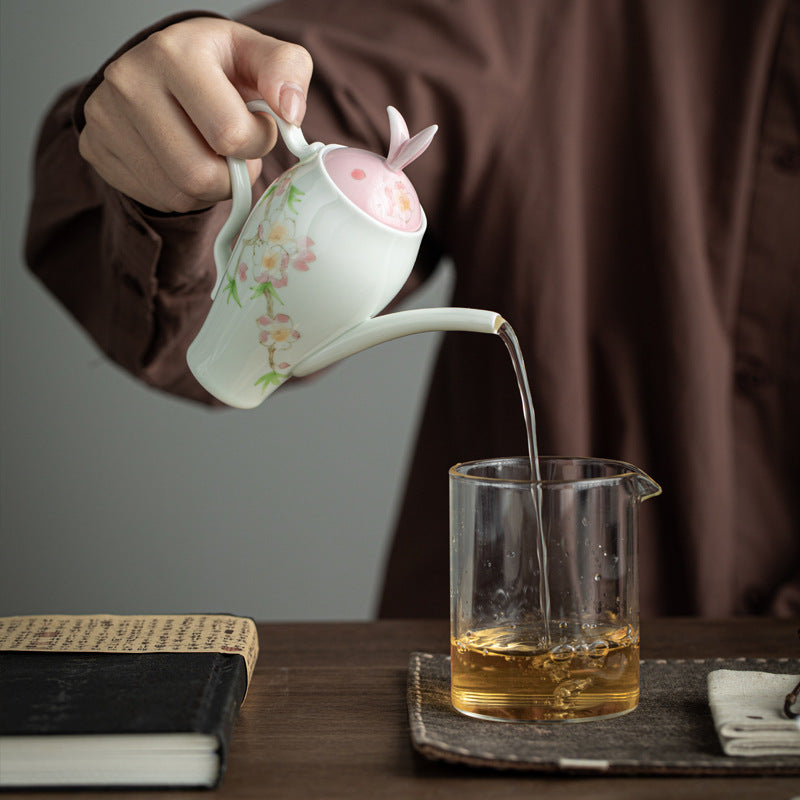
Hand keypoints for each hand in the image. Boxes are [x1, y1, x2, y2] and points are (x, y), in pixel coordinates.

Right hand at [78, 17, 312, 212]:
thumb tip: (290, 110)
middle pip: (201, 175)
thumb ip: (287, 70)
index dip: (258, 142)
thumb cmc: (218, 66)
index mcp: (174, 53)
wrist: (162, 70)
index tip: (258, 125)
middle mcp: (129, 81)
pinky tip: (183, 160)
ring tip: (211, 154)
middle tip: (235, 152)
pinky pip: (157, 199)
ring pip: (180, 194)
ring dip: (211, 187)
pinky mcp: (95, 148)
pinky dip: (183, 192)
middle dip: (233, 174)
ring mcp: (105, 117)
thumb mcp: (258, 55)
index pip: (230, 134)